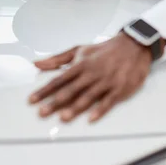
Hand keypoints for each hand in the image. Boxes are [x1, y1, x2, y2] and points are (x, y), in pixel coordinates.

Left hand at [29, 33, 152, 122]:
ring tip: (63, 117)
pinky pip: (108, 101)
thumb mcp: (79, 50)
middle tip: (42, 112)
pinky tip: (91, 118)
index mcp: (81, 65)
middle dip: (55, 102)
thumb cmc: (103, 50)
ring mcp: (105, 82)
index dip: (44, 90)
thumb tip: (36, 64)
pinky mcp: (119, 89)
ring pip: (88, 96)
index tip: (32, 100)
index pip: (59, 80)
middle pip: (70, 90)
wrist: (133, 46)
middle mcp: (91, 74)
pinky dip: (100, 109)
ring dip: (75, 107)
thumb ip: (57, 59)